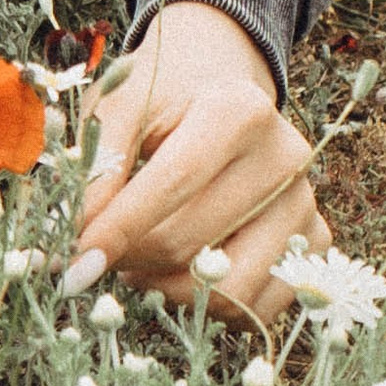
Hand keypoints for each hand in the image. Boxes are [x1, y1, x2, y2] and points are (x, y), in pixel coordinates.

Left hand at [68, 0, 326, 324]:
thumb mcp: (119, 106)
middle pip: (190, 241)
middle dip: (130, 258)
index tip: (72, 264)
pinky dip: (206, 302)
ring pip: (224, 286)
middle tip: (100, 251)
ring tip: (140, 256)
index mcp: (238, 109)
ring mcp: (306, 203)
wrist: (218, 78)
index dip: (117, 230)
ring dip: (165, 286)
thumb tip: (72, 243)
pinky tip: (183, 267)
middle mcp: (285, 156)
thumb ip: (96, 167)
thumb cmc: (161, 95)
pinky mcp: (314, 242)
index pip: (171, 185)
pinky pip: (255, 306)